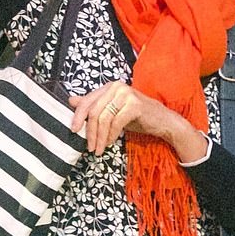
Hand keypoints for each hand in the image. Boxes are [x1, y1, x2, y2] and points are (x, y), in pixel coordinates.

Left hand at [69, 82, 207, 159]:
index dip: (78, 117)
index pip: (87, 101)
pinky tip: (111, 143)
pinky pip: (116, 123)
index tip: (74, 131)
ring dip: (100, 137)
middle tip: (89, 147)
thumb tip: (71, 100)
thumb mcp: (112, 111)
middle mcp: (116, 86)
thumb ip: (94, 105)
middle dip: (90, 132)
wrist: (163, 122)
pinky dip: (111, 136)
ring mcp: (126, 94)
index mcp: (109, 86)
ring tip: (99, 149)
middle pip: (93, 111)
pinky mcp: (134, 104)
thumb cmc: (137, 117)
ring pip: (103, 118)